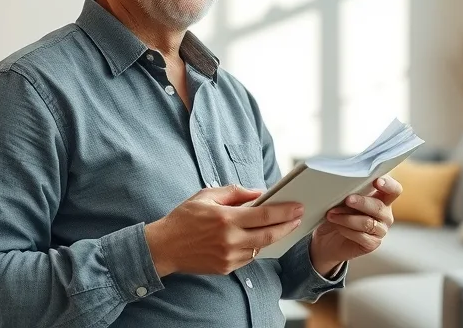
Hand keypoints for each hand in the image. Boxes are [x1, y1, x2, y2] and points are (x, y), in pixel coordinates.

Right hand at [144, 185, 302, 276]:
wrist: (164, 247)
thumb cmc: (184, 218)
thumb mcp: (207, 196)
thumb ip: (235, 192)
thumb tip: (258, 192)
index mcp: (226, 219)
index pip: (264, 215)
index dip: (285, 211)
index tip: (297, 207)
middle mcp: (230, 240)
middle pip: (269, 234)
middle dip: (287, 225)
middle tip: (298, 218)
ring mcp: (228, 257)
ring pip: (260, 247)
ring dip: (273, 237)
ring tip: (284, 226)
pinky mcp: (225, 268)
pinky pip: (248, 257)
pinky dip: (255, 246)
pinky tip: (259, 238)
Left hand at [309, 176, 402, 274]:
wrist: (326, 237)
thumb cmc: (337, 212)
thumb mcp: (342, 197)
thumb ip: (350, 190)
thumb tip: (346, 183)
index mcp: (381, 197)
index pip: (394, 190)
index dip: (388, 185)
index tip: (377, 182)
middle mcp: (384, 214)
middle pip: (379, 207)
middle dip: (362, 202)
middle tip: (347, 200)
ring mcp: (380, 230)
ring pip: (368, 223)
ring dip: (347, 218)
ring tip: (332, 214)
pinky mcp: (372, 244)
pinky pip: (362, 236)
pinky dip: (346, 230)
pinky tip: (337, 226)